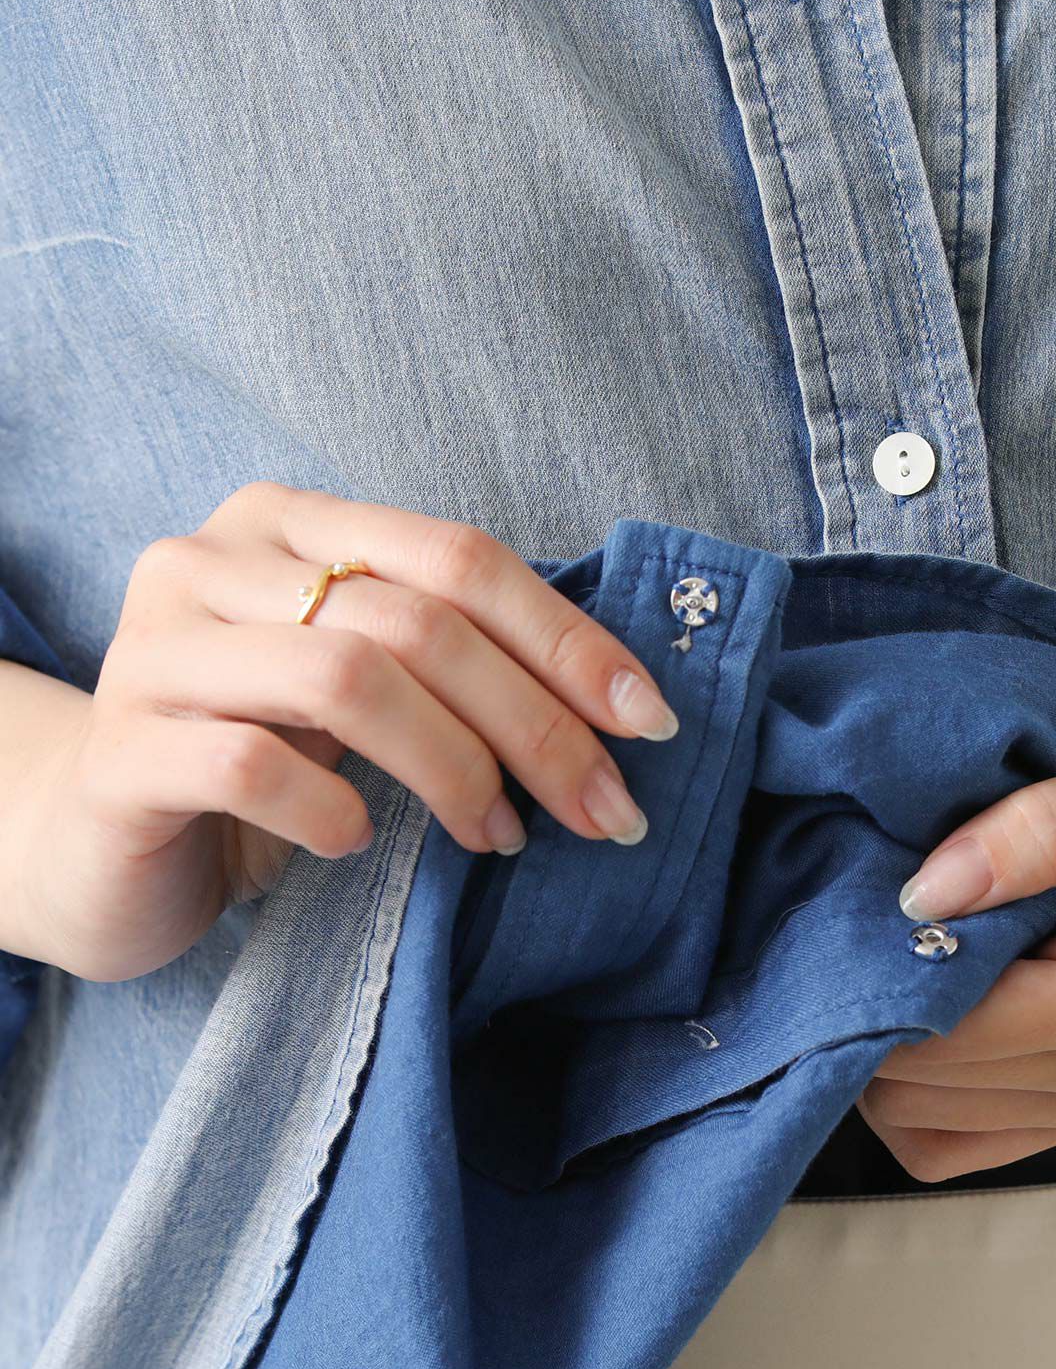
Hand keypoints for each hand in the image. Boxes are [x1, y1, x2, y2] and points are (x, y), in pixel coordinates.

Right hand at [19, 483, 679, 981]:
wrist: (94, 842)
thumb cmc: (256, 760)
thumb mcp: (361, 692)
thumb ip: (447, 664)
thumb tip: (615, 705)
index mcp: (290, 524)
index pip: (460, 556)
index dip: (568, 638)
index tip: (648, 721)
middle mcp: (214, 561)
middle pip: (419, 621)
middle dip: (537, 725)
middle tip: (604, 813)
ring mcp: (157, 650)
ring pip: (346, 678)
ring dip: (455, 769)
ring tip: (497, 836)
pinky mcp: (122, 751)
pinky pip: (253, 767)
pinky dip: (336, 812)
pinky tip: (361, 844)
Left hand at [854, 682, 1055, 1182]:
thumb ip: (1048, 828)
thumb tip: (926, 891)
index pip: (954, 1034)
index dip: (873, 984)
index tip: (841, 910)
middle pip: (930, 1090)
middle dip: (866, 1015)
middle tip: (846, 924)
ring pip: (933, 1128)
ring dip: (884, 1056)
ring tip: (882, 958)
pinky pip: (965, 1140)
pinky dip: (921, 1092)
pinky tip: (919, 1005)